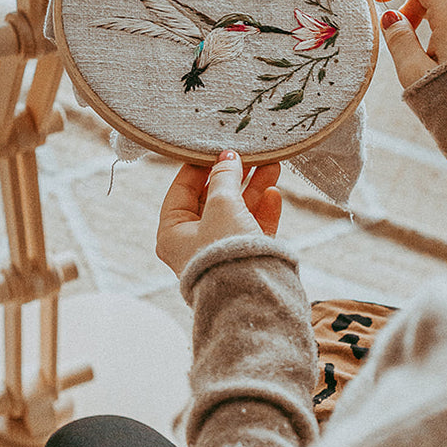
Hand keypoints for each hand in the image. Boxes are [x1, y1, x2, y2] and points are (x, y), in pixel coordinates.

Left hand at [156, 151, 282, 277]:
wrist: (250, 297)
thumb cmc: (224, 251)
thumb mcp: (221, 204)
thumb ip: (224, 178)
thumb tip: (227, 158)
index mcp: (172, 232)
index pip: (182, 190)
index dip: (200, 167)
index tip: (218, 148)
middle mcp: (193, 243)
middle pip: (212, 200)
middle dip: (234, 176)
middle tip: (250, 155)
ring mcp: (219, 252)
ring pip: (236, 212)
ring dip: (254, 189)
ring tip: (272, 166)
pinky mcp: (243, 260)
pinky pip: (251, 230)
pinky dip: (262, 211)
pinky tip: (274, 194)